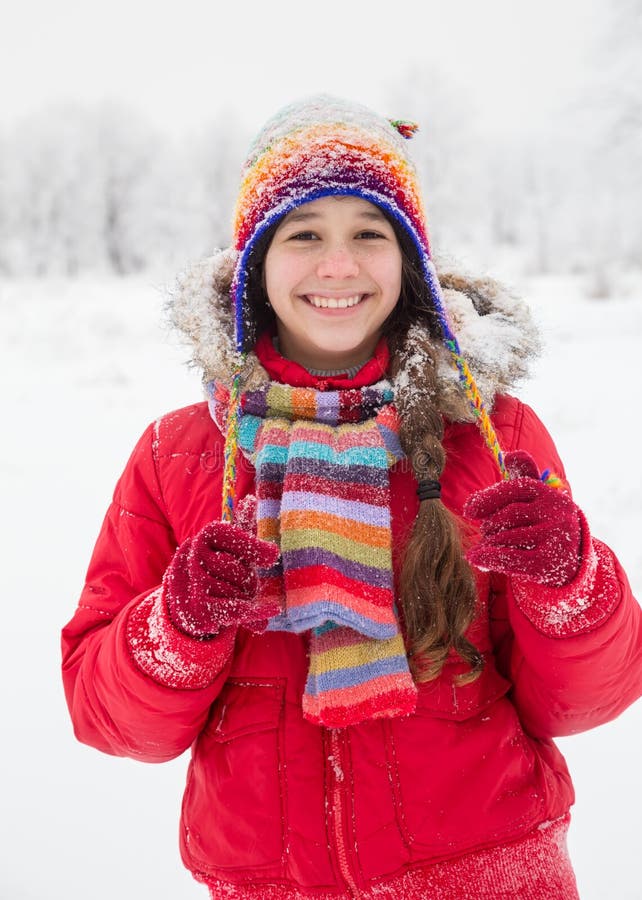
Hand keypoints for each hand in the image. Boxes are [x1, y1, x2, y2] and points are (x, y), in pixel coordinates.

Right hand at [163, 496, 279, 637]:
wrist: (188, 600)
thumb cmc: (218, 566)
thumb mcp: (230, 544)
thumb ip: (242, 525)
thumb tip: (251, 500)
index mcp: (207, 536)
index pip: (230, 535)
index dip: (253, 547)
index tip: (273, 555)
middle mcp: (196, 556)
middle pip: (238, 568)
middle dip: (248, 578)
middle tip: (244, 581)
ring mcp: (196, 583)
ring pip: (239, 590)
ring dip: (246, 595)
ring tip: (234, 593)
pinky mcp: (199, 609)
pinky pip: (236, 609)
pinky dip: (256, 612)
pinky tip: (272, 609)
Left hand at [463, 451, 581, 586]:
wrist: (575, 560)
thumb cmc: (546, 524)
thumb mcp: (538, 499)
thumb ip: (524, 475)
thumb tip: (509, 455)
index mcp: (549, 494)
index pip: (513, 489)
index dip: (486, 498)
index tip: (468, 510)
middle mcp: (556, 513)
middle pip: (508, 515)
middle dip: (489, 525)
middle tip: (485, 532)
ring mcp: (555, 537)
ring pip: (506, 537)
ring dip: (489, 543)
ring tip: (485, 545)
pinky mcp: (550, 562)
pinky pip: (511, 557)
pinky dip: (489, 558)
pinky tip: (475, 558)